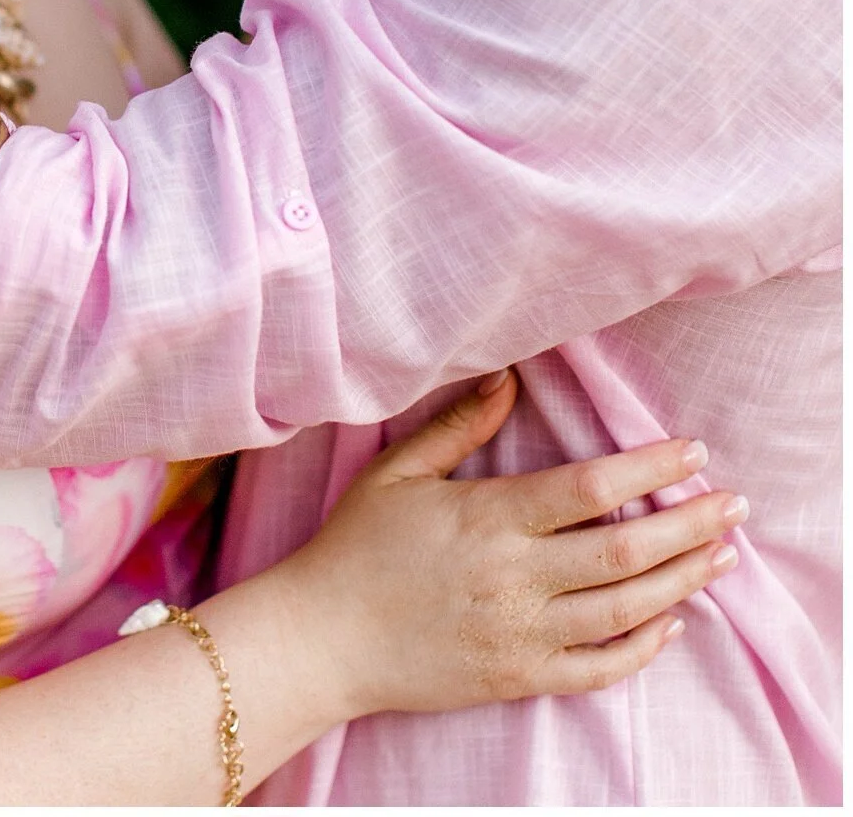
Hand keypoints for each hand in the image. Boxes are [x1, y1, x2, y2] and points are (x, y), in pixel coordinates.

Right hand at [284, 371, 744, 721]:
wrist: (322, 639)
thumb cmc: (356, 546)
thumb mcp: (398, 472)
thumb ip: (458, 425)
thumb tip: (507, 377)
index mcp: (489, 519)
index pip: (591, 488)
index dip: (650, 468)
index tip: (691, 451)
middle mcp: (516, 577)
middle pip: (626, 549)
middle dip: (691, 525)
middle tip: (734, 505)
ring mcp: (521, 634)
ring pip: (626, 610)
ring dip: (683, 581)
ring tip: (720, 556)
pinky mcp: (519, 678)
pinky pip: (600, 668)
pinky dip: (644, 646)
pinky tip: (670, 622)